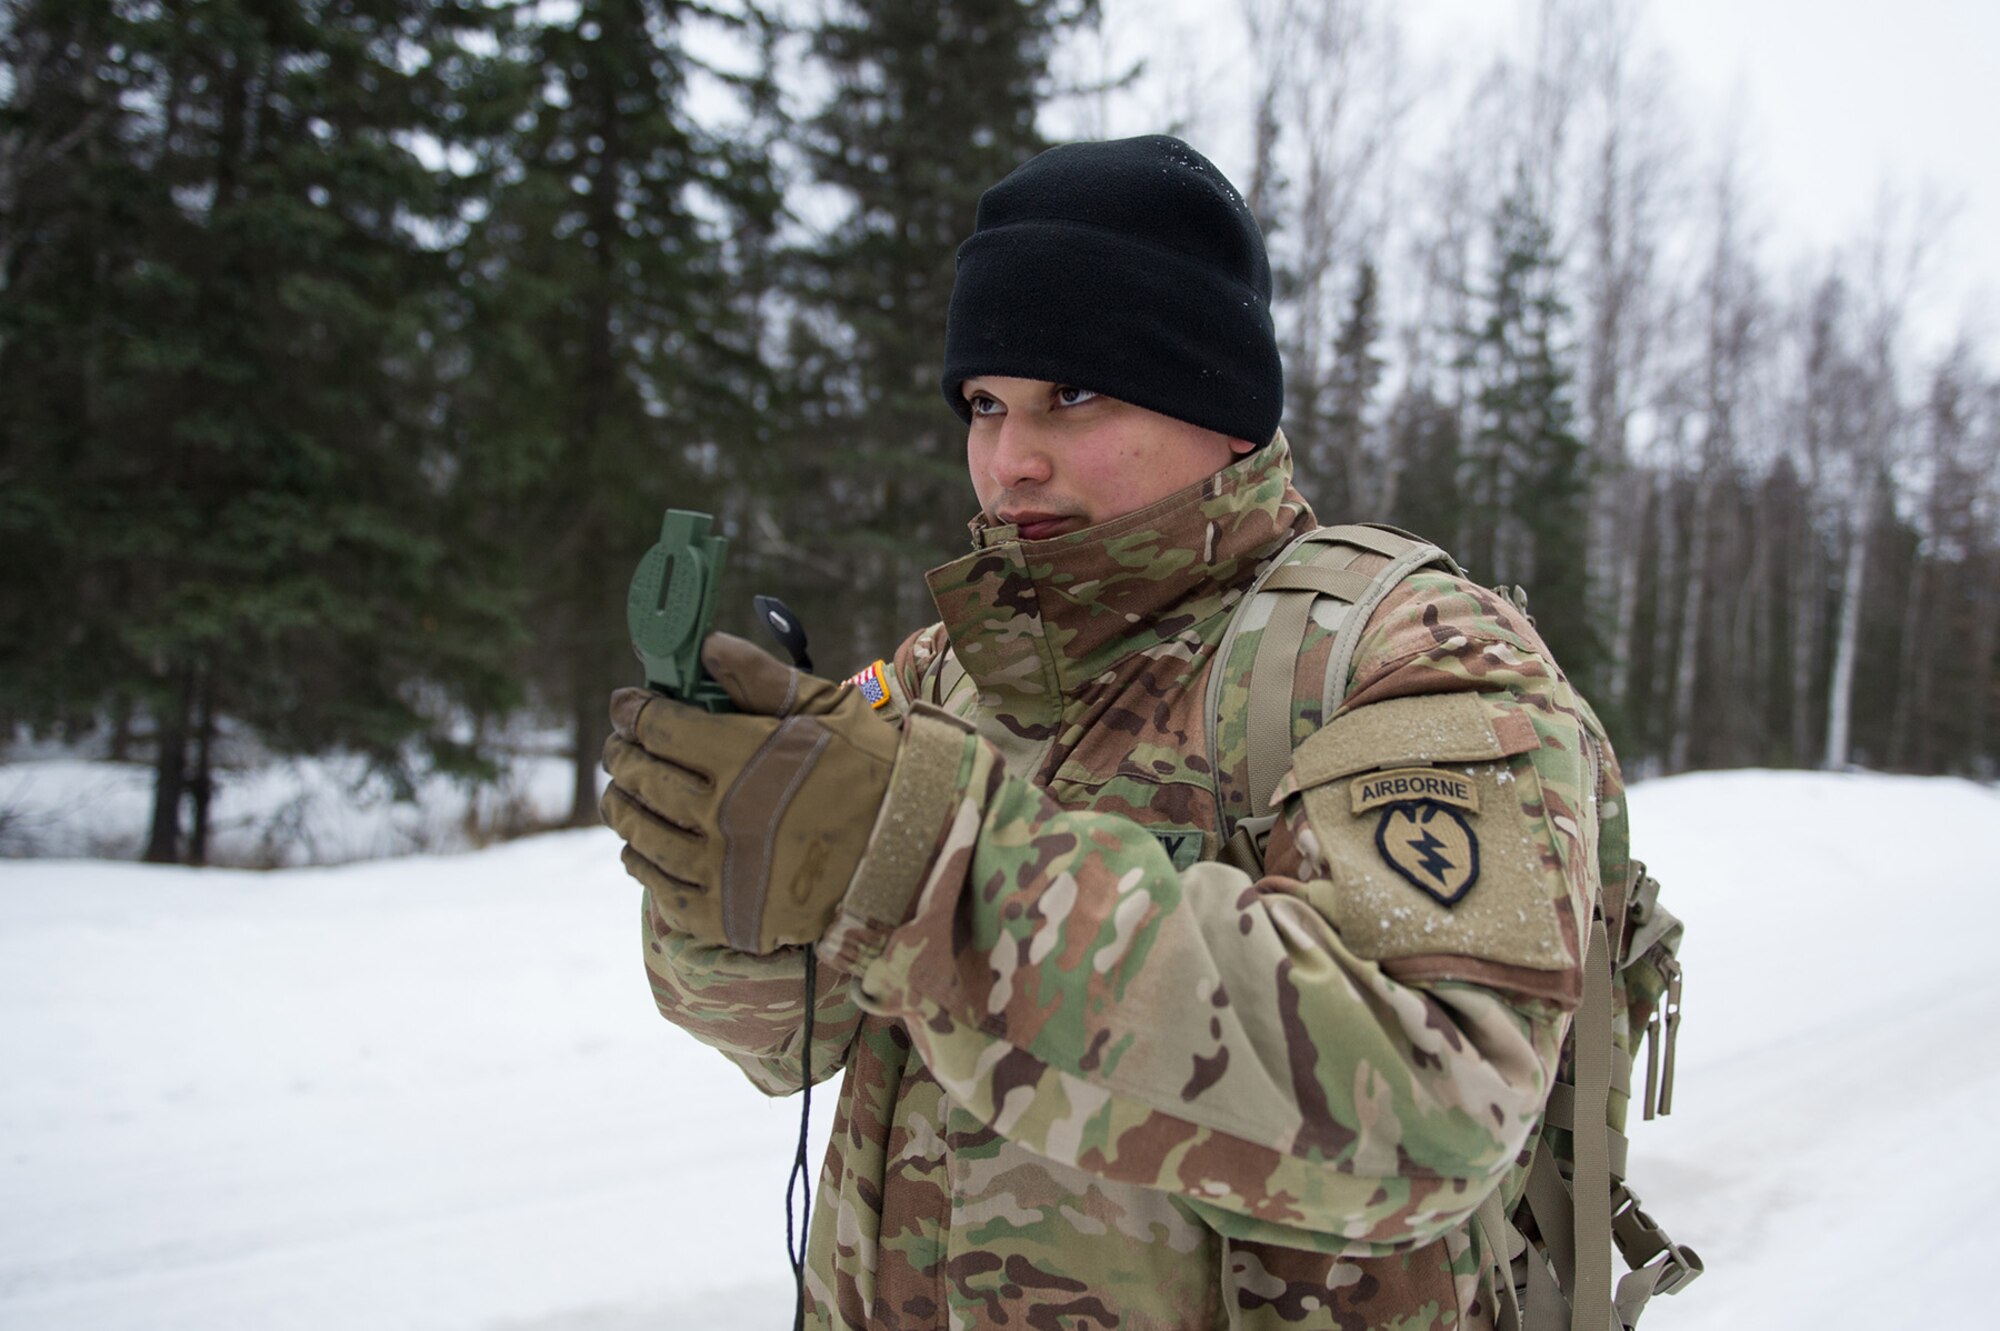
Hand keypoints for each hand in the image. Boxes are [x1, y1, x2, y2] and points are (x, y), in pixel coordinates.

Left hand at [600, 633, 902, 953]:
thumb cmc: (874, 773)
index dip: (634, 711)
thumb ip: (761, 676)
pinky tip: (643, 846)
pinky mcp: (724, 917)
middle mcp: (721, 816)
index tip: (627, 703)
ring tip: (623, 792)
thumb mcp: (827, 710)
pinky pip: (658, 887)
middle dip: (623, 754)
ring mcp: (719, 872)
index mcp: (742, 758)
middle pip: (641, 778)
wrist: (912, 856)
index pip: (659, 727)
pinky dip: (641, 860)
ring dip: (622, 806)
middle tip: (621, 743)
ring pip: (639, 834)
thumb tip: (705, 644)